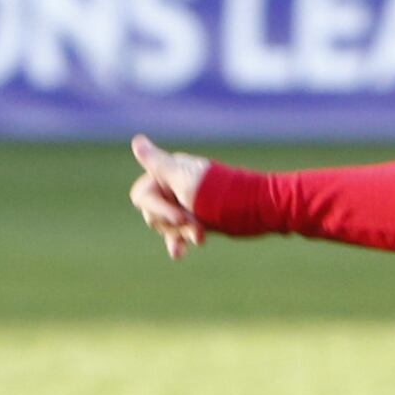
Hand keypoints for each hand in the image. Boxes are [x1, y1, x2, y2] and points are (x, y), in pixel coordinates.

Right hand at [127, 134, 215, 260]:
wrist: (257, 210)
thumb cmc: (220, 194)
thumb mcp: (184, 180)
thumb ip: (158, 164)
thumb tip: (136, 141)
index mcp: (170, 171)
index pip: (142, 195)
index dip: (156, 208)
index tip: (177, 216)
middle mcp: (174, 186)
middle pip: (151, 213)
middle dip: (171, 223)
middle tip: (193, 223)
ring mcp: (185, 204)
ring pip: (165, 226)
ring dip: (180, 233)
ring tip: (201, 236)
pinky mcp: (195, 220)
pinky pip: (177, 235)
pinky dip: (178, 242)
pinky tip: (179, 254)